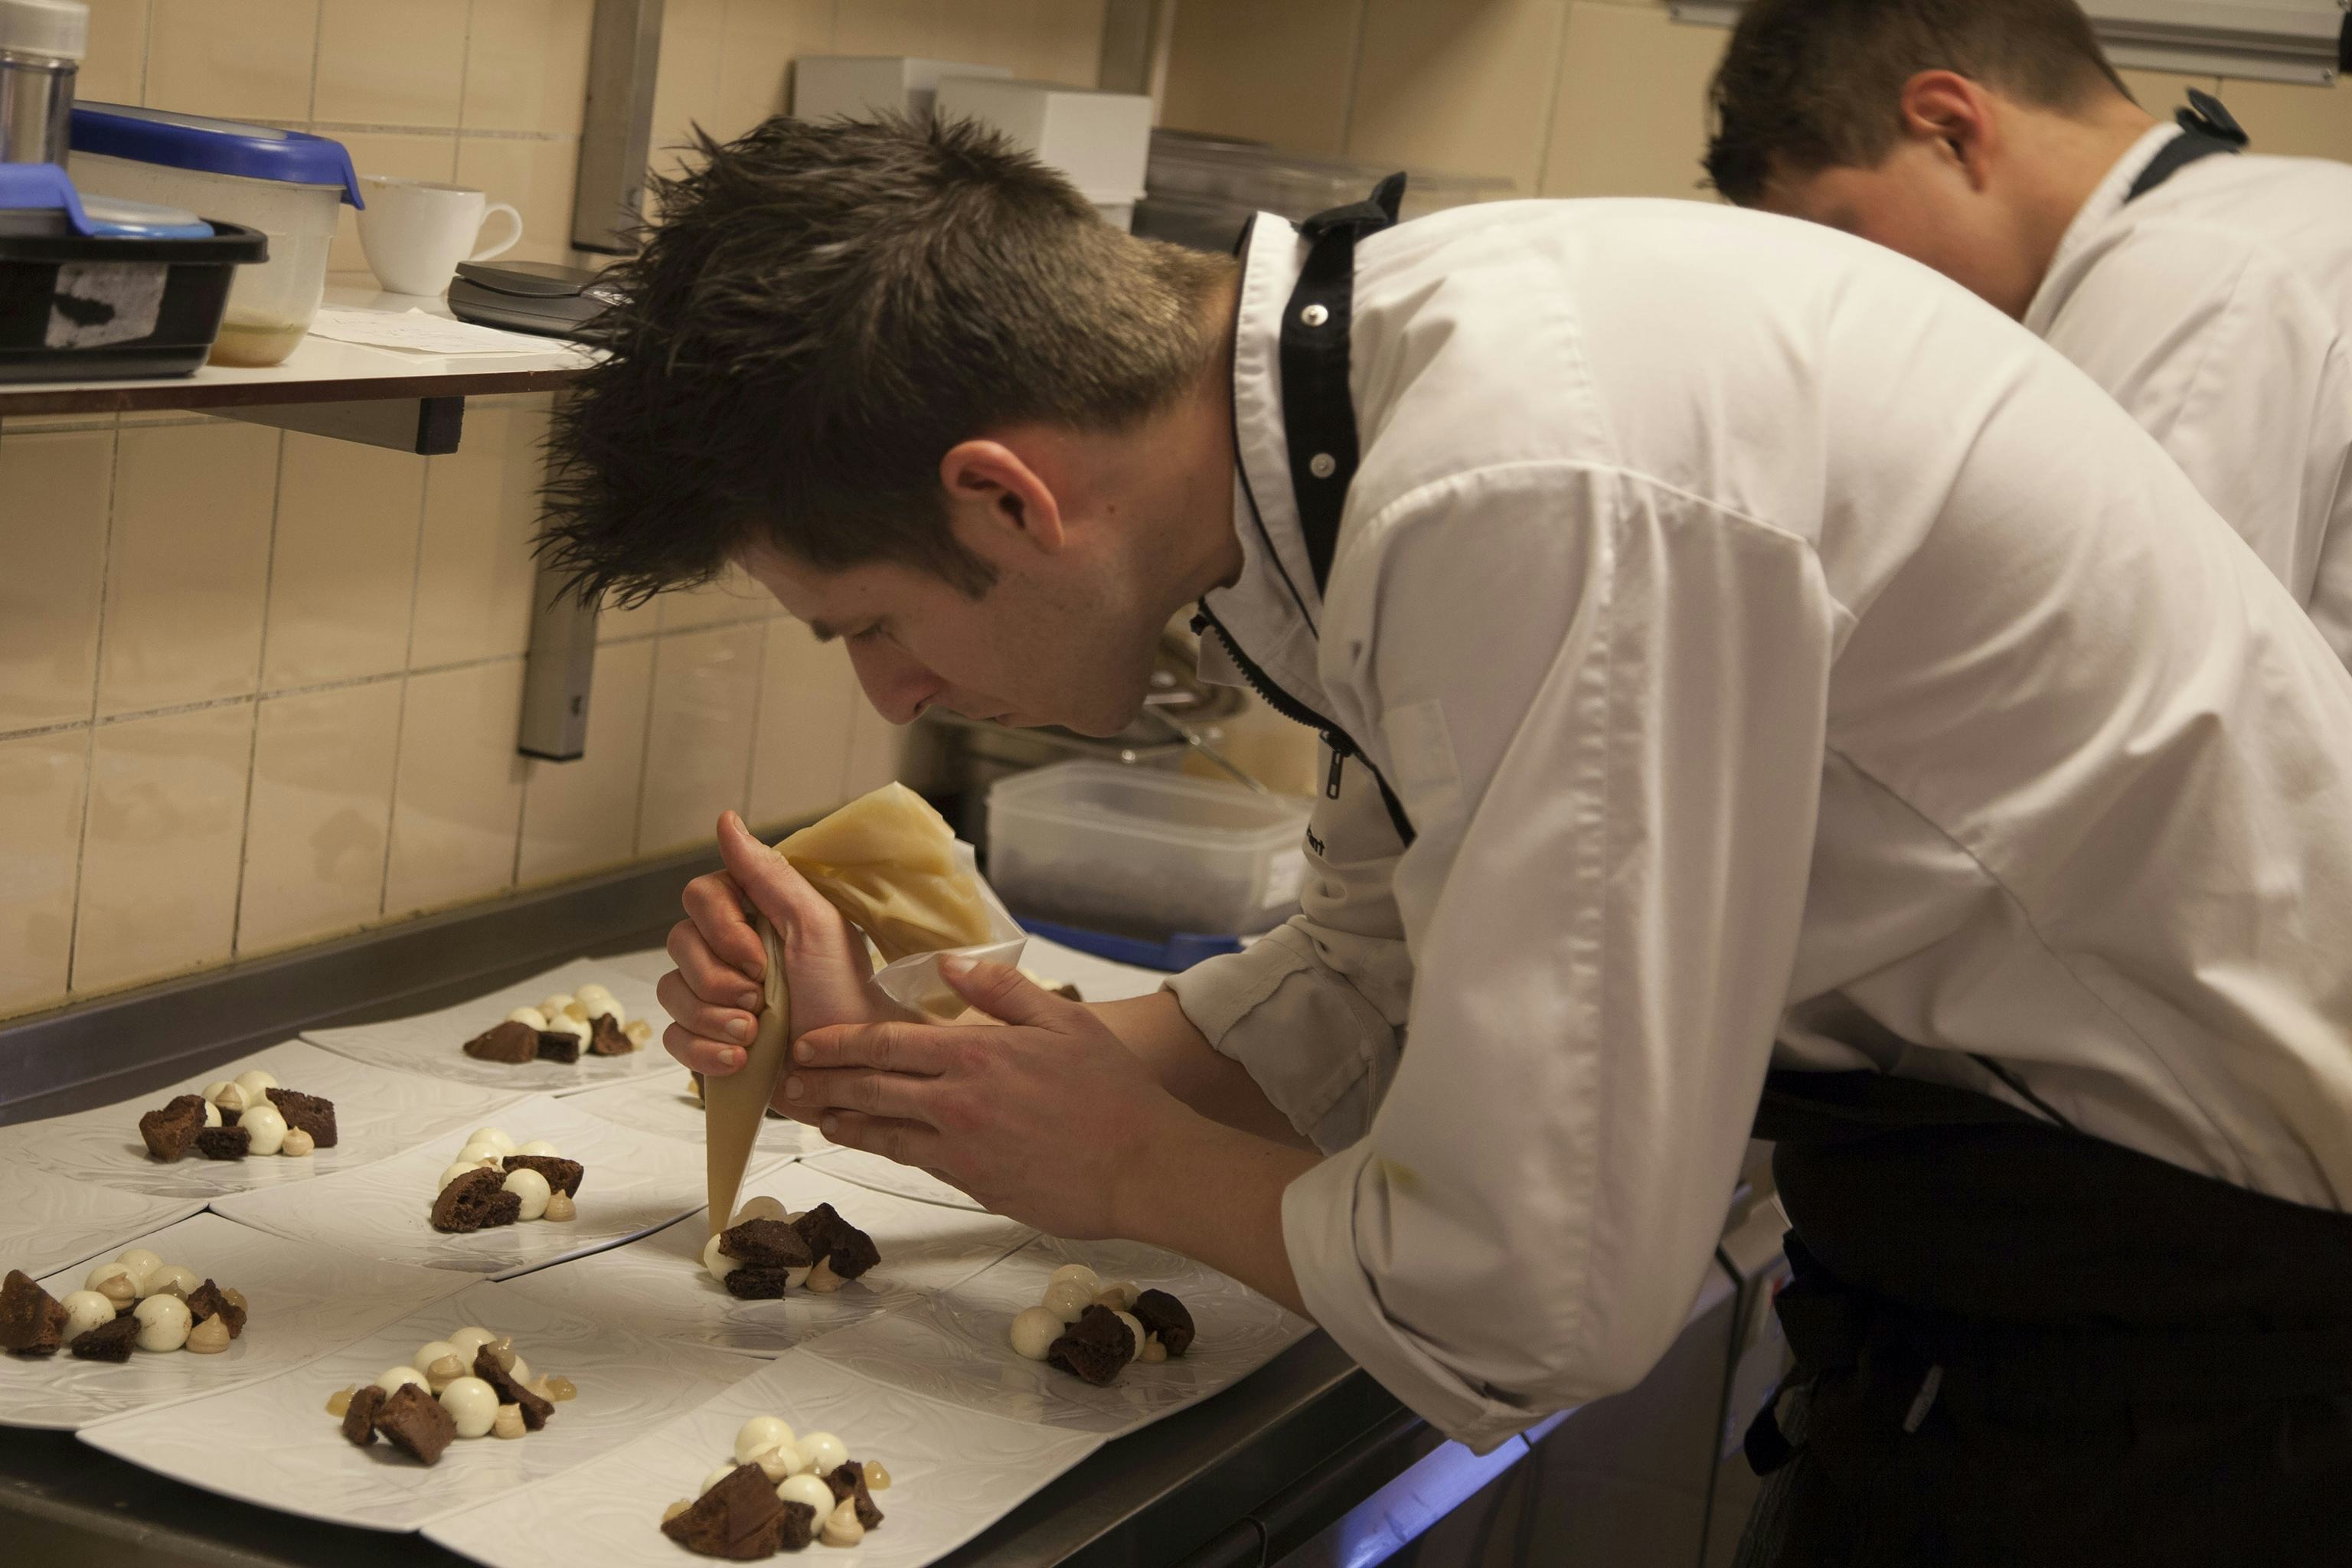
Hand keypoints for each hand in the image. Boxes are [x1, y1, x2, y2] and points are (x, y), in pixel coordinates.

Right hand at [657, 811, 898, 1085]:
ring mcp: (713, 995)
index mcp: (753, 913)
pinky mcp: (707, 1038)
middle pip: (677, 944)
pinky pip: (673, 1038)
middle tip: (758, 1001)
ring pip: (669, 992)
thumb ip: (768, 874)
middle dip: (716, 980)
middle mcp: (727, 948)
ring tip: (753, 1036)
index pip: (699, 897)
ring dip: (710, 1018)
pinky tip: (738, 1060)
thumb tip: (726, 819)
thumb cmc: (845, 991)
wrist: (853, 1066)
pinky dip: (703, 1051)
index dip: (722, 930)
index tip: (760, 960)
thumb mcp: (816, 925)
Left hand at [784, 958, 1196, 1238]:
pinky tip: (872, 1145)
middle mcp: (956, 1104)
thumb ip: (1001, 988)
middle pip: (868, 1092)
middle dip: (821, 1087)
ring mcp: (960, 1151)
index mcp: (975, 1054)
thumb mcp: (1064, 1020)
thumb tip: (949, 962)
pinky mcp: (973, 1186)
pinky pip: (916, 1165)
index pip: (885, 1044)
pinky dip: (884, 1152)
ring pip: (881, 1135)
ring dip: (842, 1124)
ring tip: (814, 1118)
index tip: (806, 1045)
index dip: (838, 1045)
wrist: (1141, 1167)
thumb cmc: (1112, 1091)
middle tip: (787, 1084)